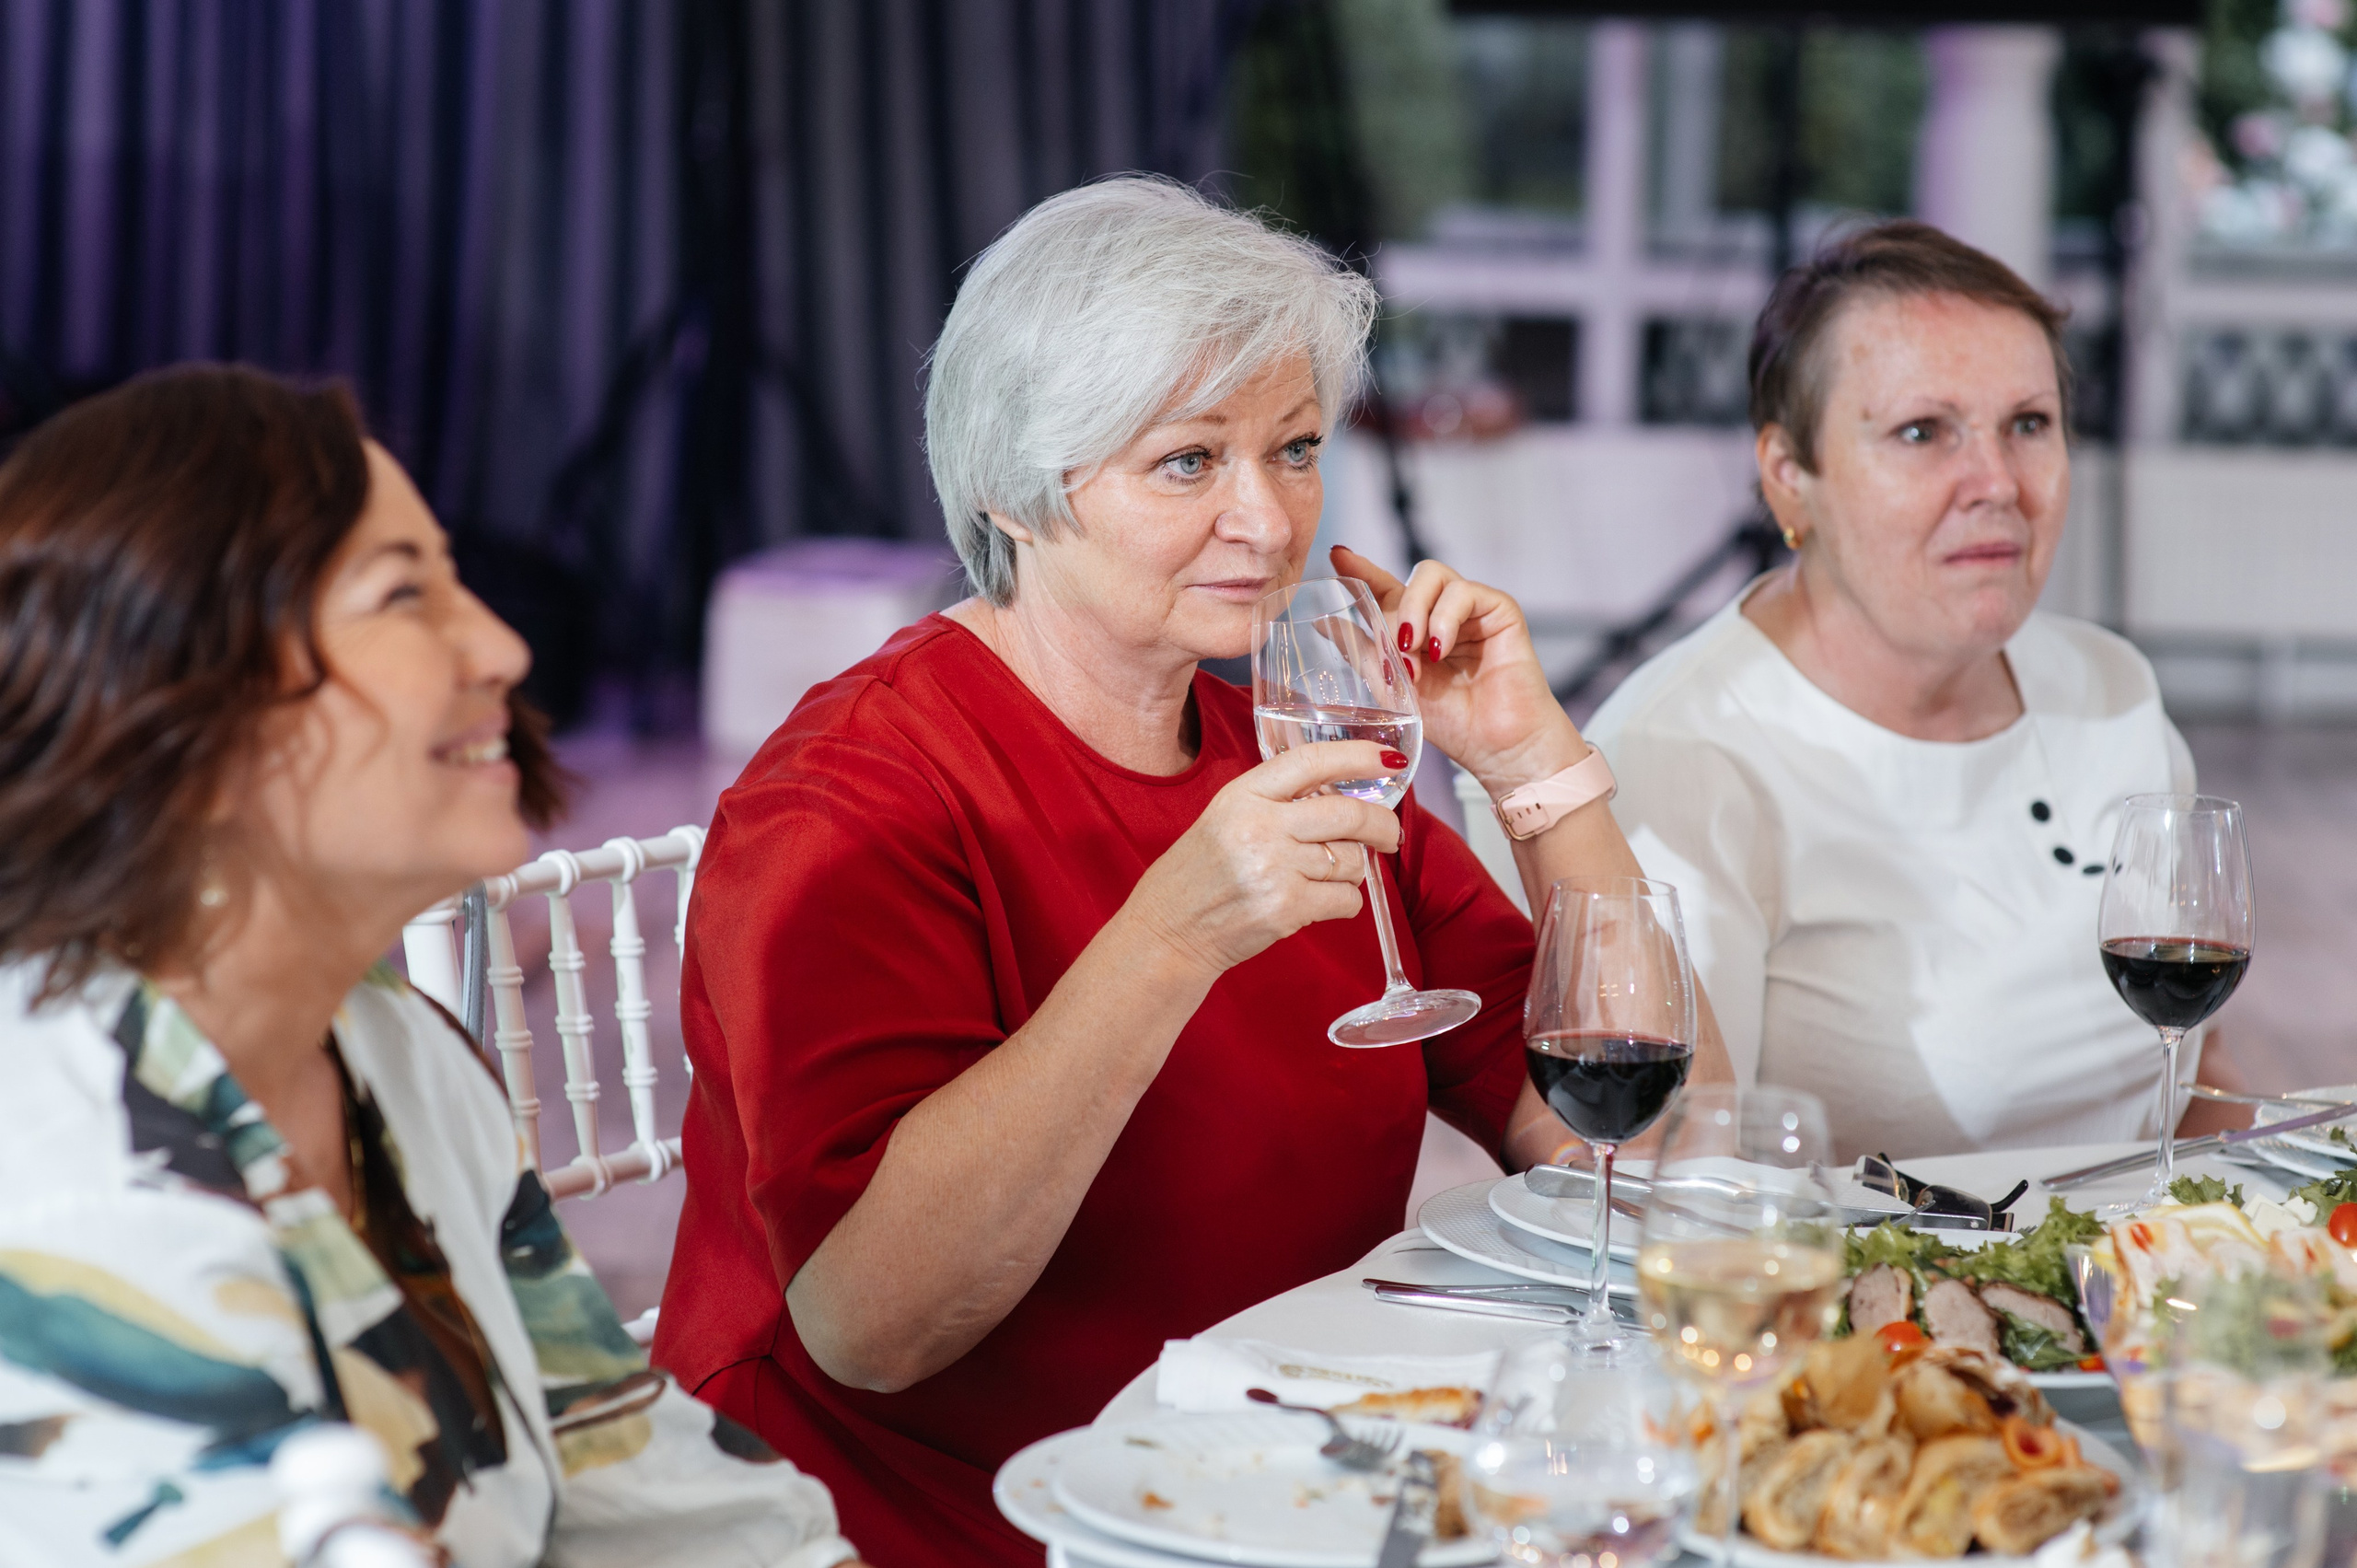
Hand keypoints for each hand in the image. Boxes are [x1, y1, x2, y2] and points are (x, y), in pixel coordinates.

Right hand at [1123, 740, 1400, 979]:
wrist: (1169, 931)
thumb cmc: (1199, 876)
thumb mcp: (1226, 818)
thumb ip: (1277, 801)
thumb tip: (1342, 794)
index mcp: (1243, 794)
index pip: (1312, 761)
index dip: (1359, 756)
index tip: (1389, 760)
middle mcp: (1260, 825)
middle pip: (1348, 813)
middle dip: (1382, 825)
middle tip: (1388, 835)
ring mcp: (1274, 868)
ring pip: (1352, 860)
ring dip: (1352, 871)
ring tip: (1322, 878)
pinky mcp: (1286, 907)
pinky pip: (1347, 898)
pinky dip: (1344, 902)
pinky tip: (1316, 902)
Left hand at [1330, 544, 1585, 795]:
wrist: (1497, 748)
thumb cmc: (1452, 723)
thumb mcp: (1393, 688)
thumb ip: (1361, 652)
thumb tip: (1322, 623)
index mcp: (1416, 628)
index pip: (1385, 588)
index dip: (1361, 569)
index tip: (1337, 556)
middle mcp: (1441, 613)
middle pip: (1405, 579)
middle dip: (1393, 613)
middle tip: (1397, 653)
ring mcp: (1471, 609)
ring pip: (1432, 574)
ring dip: (1415, 610)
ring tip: (1416, 651)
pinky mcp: (1499, 609)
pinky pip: (1463, 592)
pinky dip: (1444, 618)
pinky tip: (1441, 649)